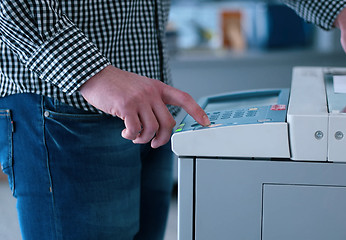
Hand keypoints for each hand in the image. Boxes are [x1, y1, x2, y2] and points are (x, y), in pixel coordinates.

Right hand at [79, 65, 209, 147]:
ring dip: (143, 139)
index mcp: (158, 88)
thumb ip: (152, 102)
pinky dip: (130, 136)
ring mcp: (139, 99)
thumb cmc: (117, 85)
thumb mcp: (141, 87)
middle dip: (162, 138)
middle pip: (168, 123)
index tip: (206, 122)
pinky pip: (135, 129)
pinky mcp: (126, 106)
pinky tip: (125, 132)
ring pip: (152, 129)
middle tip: (154, 143)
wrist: (95, 74)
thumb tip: (159, 126)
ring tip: (134, 136)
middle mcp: (152, 93)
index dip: (197, 111)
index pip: (184, 98)